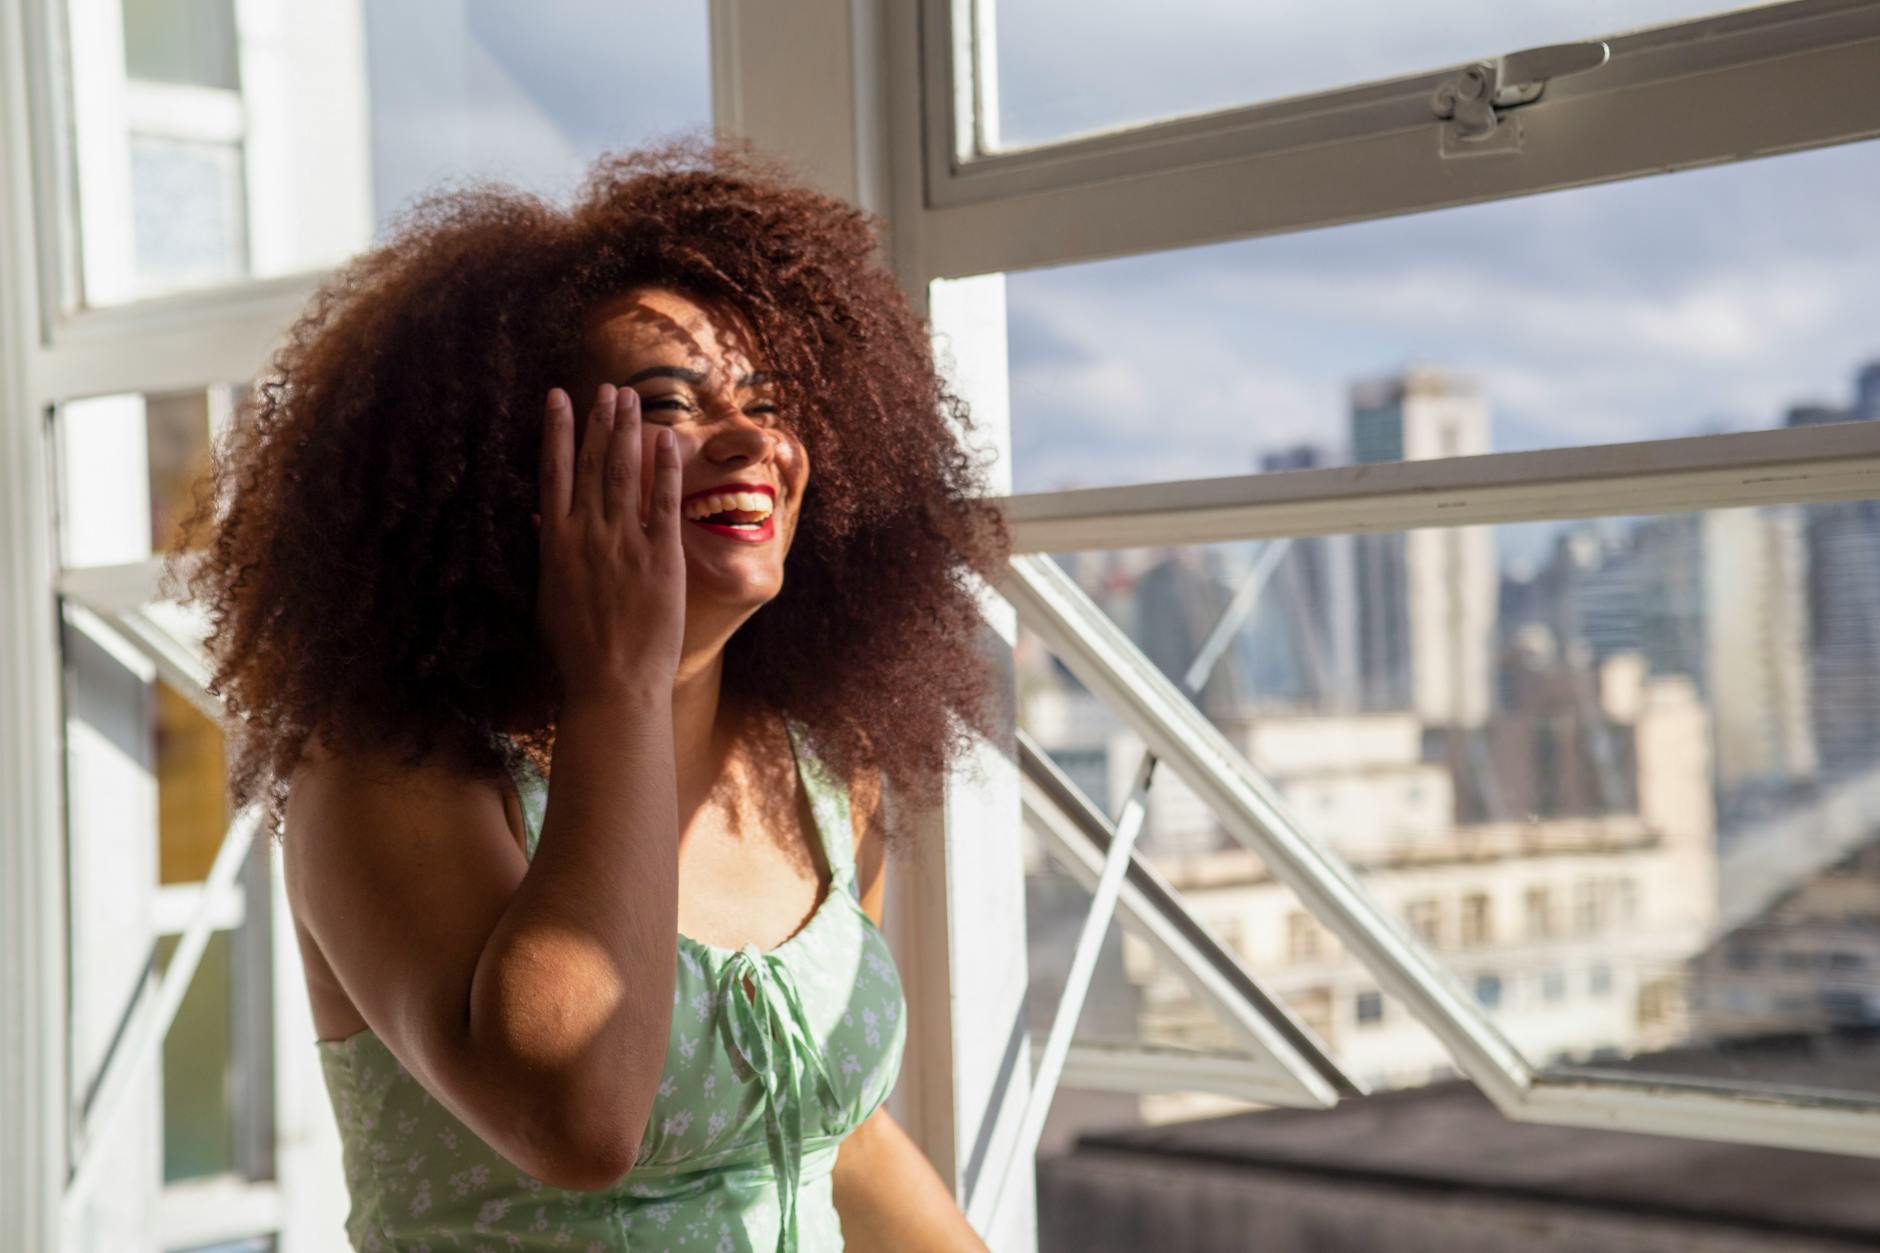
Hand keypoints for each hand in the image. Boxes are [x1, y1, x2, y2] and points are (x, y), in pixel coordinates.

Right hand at [533, 384, 684, 696]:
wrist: (614, 683)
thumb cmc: (578, 651)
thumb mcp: (549, 599)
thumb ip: (550, 557)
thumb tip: (541, 522)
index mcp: (556, 544)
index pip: (553, 473)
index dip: (557, 431)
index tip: (559, 397)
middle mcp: (588, 535)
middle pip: (593, 464)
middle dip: (599, 421)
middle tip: (606, 388)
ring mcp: (625, 543)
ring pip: (625, 473)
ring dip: (627, 432)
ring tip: (631, 399)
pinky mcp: (661, 558)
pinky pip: (664, 503)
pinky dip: (665, 469)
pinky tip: (667, 441)